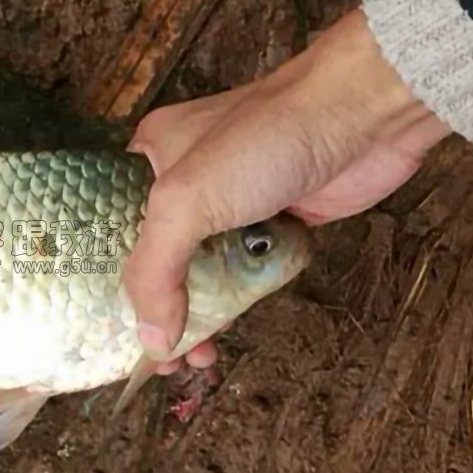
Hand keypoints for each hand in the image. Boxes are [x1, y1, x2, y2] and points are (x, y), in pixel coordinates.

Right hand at [124, 8, 451, 373]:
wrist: (362, 115)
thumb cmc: (266, 136)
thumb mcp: (186, 200)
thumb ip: (156, 271)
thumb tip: (152, 340)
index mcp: (150, 158)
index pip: (114, 229)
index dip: (109, 281)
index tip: (110, 330)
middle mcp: (188, 180)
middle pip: (159, 257)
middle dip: (158, 310)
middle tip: (160, 357)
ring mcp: (234, 202)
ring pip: (205, 270)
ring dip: (200, 314)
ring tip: (197, 357)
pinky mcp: (276, 221)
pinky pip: (246, 272)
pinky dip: (237, 303)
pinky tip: (228, 334)